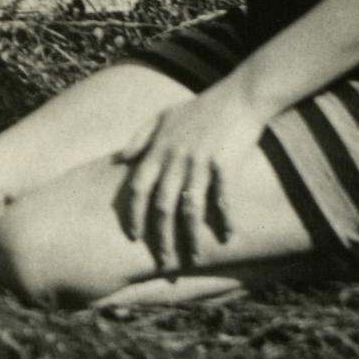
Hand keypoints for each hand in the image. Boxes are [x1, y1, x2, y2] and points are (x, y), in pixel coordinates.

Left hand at [113, 89, 260, 277]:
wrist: (239, 96)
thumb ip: (140, 138)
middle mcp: (175, 158)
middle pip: (162, 206)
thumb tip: (119, 158)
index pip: (138, 188)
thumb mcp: (163, 117)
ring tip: (194, 259)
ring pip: (190, 208)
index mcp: (158, 149)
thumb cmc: (200, 108)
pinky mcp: (225, 164)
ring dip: (191, 237)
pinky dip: (225, 219)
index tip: (133, 236)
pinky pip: (223, 198)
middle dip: (161, 237)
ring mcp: (200, 162)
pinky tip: (228, 237)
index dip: (134, 214)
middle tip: (163, 262)